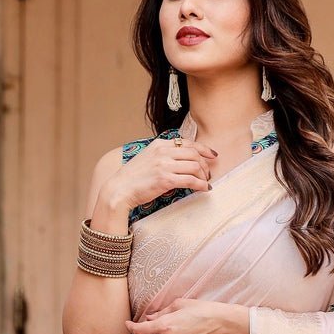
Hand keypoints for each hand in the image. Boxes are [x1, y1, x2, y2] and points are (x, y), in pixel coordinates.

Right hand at [100, 137, 218, 213]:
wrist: (120, 189)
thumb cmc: (134, 177)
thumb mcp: (148, 158)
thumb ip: (164, 155)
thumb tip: (182, 161)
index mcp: (159, 144)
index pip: (187, 143)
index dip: (204, 148)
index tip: (213, 155)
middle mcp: (163, 152)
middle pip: (194, 154)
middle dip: (206, 165)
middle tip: (208, 174)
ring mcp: (164, 166)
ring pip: (195, 167)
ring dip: (204, 176)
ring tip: (205, 183)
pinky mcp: (166, 180)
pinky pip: (191, 181)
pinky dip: (201, 185)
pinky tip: (204, 189)